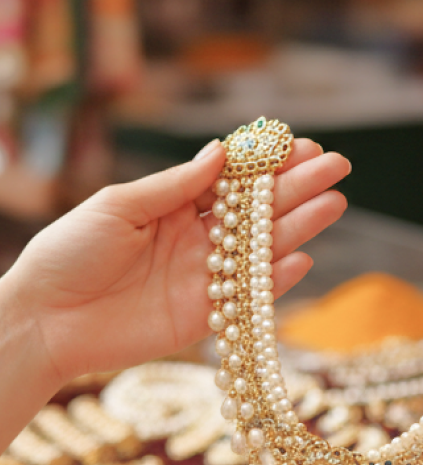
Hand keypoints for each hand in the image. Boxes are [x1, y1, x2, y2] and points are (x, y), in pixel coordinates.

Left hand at [3, 138, 349, 387]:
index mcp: (175, 205)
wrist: (43, 320)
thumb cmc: (69, 253)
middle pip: (258, 210)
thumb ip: (175, 184)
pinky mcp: (204, 317)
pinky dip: (276, 280)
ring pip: (262, 248)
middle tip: (336, 166)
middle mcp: (197, 237)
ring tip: (334, 203)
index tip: (302, 144)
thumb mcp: (118, 205)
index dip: (269, 162)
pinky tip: (303, 257)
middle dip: (298, 187)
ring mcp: (204, 277)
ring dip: (299, 226)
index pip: (233, 179)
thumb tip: (221, 151)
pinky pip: (248, 296)